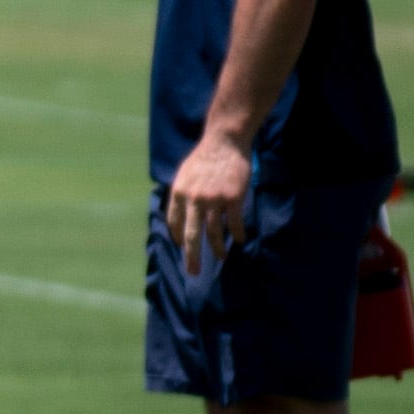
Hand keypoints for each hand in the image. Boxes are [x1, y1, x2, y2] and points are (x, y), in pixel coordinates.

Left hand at [162, 130, 254, 275]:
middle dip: (191, 256)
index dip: (177, 238)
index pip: (174, 223)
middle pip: (191, 235)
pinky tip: (239, 240)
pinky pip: (234, 223)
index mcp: (178, 193)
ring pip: (214, 232)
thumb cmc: (204, 158)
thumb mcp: (184, 174)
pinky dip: (237, 234)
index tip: (182, 248)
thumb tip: (178, 214)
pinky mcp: (233, 198)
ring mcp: (214, 200)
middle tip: (193, 272)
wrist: (224, 142)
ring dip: (217, 248)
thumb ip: (182, 194)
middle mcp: (194, 199)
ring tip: (221, 256)